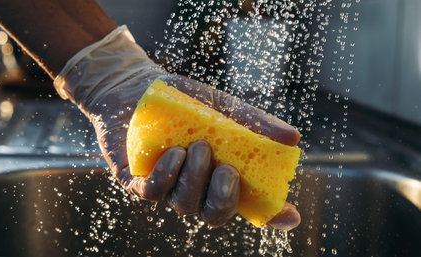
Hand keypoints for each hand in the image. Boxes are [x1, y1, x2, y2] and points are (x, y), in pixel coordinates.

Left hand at [54, 26, 300, 228]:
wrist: (137, 87)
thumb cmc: (183, 101)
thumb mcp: (223, 107)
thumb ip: (254, 123)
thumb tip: (293, 137)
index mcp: (219, 173)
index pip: (249, 204)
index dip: (271, 216)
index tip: (290, 214)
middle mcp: (195, 186)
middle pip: (215, 215)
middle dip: (224, 199)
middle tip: (226, 170)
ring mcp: (167, 187)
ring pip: (185, 205)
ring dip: (195, 178)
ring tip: (196, 146)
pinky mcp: (137, 182)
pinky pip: (153, 193)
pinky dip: (167, 176)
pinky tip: (173, 153)